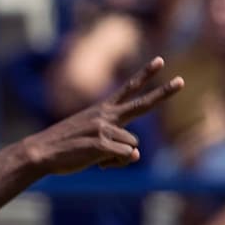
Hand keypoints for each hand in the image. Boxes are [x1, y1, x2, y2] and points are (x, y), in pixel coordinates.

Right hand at [25, 57, 183, 176]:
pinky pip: (123, 157)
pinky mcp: (102, 145)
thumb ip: (117, 146)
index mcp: (102, 110)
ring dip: (118, 156)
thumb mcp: (93, 143)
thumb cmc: (65, 148)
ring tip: (94, 156)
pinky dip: (112, 163)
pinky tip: (94, 162)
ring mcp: (105, 129)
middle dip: (163, 93)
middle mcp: (106, 116)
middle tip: (182, 81)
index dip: (145, 75)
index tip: (160, 61)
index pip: (128, 89)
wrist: (41, 152)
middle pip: (141, 105)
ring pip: (131, 146)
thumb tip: (135, 154)